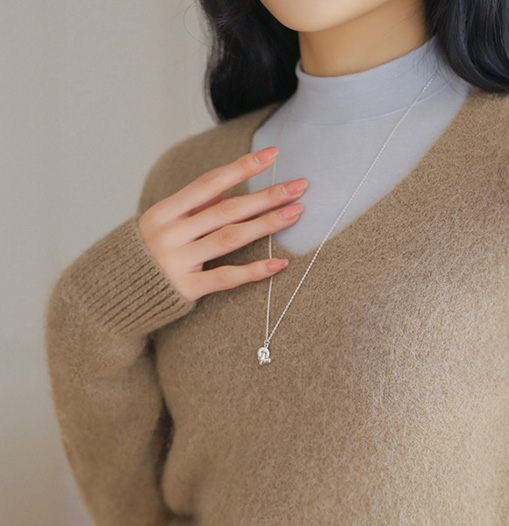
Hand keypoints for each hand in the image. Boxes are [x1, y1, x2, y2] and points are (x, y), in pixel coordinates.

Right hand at [136, 147, 308, 301]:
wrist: (114, 293)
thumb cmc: (146, 253)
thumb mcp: (163, 222)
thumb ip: (193, 206)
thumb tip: (226, 186)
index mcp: (165, 210)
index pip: (210, 182)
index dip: (242, 167)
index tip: (273, 154)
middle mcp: (172, 232)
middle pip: (227, 209)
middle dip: (266, 196)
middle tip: (299, 187)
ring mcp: (179, 261)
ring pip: (230, 238)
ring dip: (266, 225)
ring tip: (295, 214)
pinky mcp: (187, 288)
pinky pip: (227, 277)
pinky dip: (254, 270)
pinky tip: (279, 263)